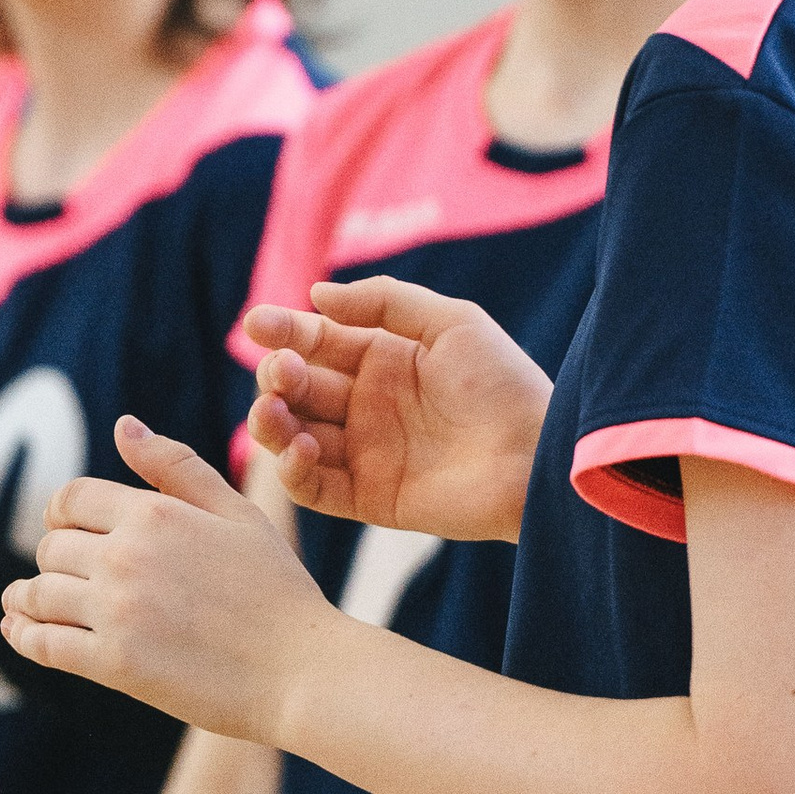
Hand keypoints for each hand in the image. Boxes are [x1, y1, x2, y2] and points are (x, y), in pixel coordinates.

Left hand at [0, 420, 320, 732]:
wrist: (301, 670)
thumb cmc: (277, 589)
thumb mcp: (237, 513)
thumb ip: (176, 466)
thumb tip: (123, 424)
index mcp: (155, 513)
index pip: (71, 498)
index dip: (61, 512)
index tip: (66, 529)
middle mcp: (126, 556)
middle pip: (51, 548)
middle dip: (53, 559)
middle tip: (63, 574)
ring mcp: (116, 612)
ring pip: (37, 595)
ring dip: (26, 598)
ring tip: (24, 603)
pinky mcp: (113, 665)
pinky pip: (43, 644)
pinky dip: (22, 635)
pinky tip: (18, 630)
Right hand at [243, 277, 550, 543]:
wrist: (538, 456)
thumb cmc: (505, 385)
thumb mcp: (453, 322)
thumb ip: (386, 300)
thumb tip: (316, 295)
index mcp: (382, 359)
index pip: (316, 341)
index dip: (283, 330)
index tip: (256, 323)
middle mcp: (366, 405)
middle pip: (296, 387)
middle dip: (277, 375)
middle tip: (282, 371)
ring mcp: (364, 452)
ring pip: (292, 435)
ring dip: (271, 422)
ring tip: (277, 411)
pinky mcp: (369, 498)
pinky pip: (313, 487)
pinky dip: (293, 470)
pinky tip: (301, 448)